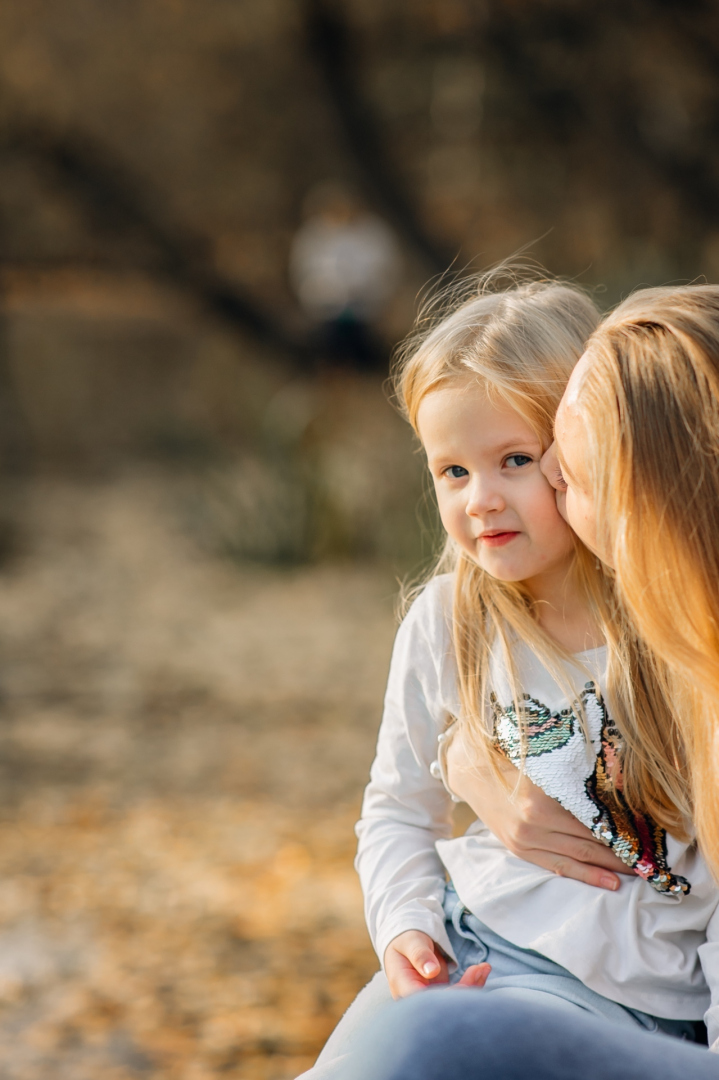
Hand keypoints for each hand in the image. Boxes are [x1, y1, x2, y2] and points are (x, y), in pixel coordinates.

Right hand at [384, 930, 490, 998]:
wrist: (406, 941)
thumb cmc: (405, 939)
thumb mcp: (410, 941)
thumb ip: (419, 954)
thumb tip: (431, 972)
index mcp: (402, 986)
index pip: (424, 1002)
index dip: (446, 999)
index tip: (463, 984)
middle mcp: (415, 997)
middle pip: (441, 1006)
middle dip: (465, 991)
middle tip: (480, 969)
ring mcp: (429, 997)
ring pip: (453, 1002)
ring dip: (472, 987)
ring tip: (484, 967)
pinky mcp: (440, 993)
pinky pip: (458, 994)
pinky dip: (471, 983)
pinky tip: (482, 970)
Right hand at [446, 729, 631, 889]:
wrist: (467, 768)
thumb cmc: (506, 753)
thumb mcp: (539, 756)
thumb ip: (570, 770)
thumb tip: (613, 776)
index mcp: (540, 798)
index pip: (592, 818)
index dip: (620, 826)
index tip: (645, 831)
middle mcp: (534, 823)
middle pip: (589, 842)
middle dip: (621, 851)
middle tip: (650, 857)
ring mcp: (525, 840)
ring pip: (577, 858)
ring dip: (609, 867)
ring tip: (637, 873)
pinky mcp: (519, 849)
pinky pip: (557, 866)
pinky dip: (584, 875)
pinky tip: (608, 883)